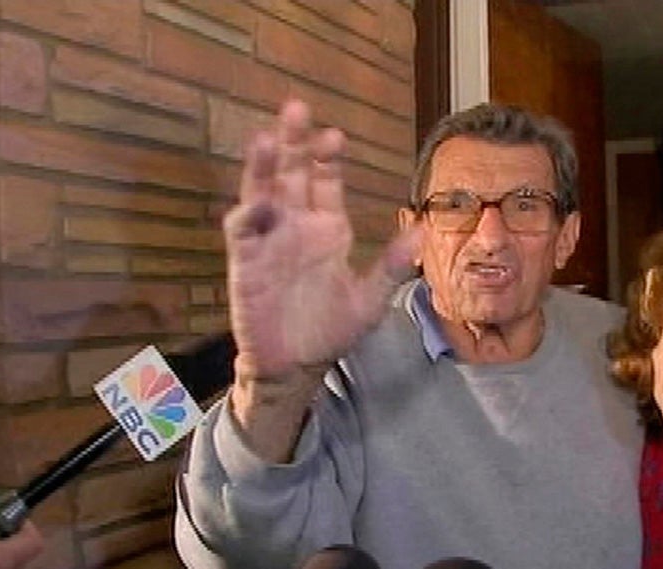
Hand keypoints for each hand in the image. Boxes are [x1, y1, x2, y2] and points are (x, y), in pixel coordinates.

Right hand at [223, 99, 418, 379]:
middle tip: (296, 108)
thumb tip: (420, 230)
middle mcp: (295, 226)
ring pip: (261, 192)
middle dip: (293, 142)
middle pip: (291, 173)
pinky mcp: (246, 264)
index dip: (327, 158)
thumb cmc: (330, 330)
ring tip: (268, 138)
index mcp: (327, 229)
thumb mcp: (369, 300)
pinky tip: (258, 204)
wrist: (297, 366)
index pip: (325, 181)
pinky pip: (242, 232)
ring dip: (263, 167)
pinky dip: (247, 216)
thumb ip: (391, 266)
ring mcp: (268, 242)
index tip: (335, 135)